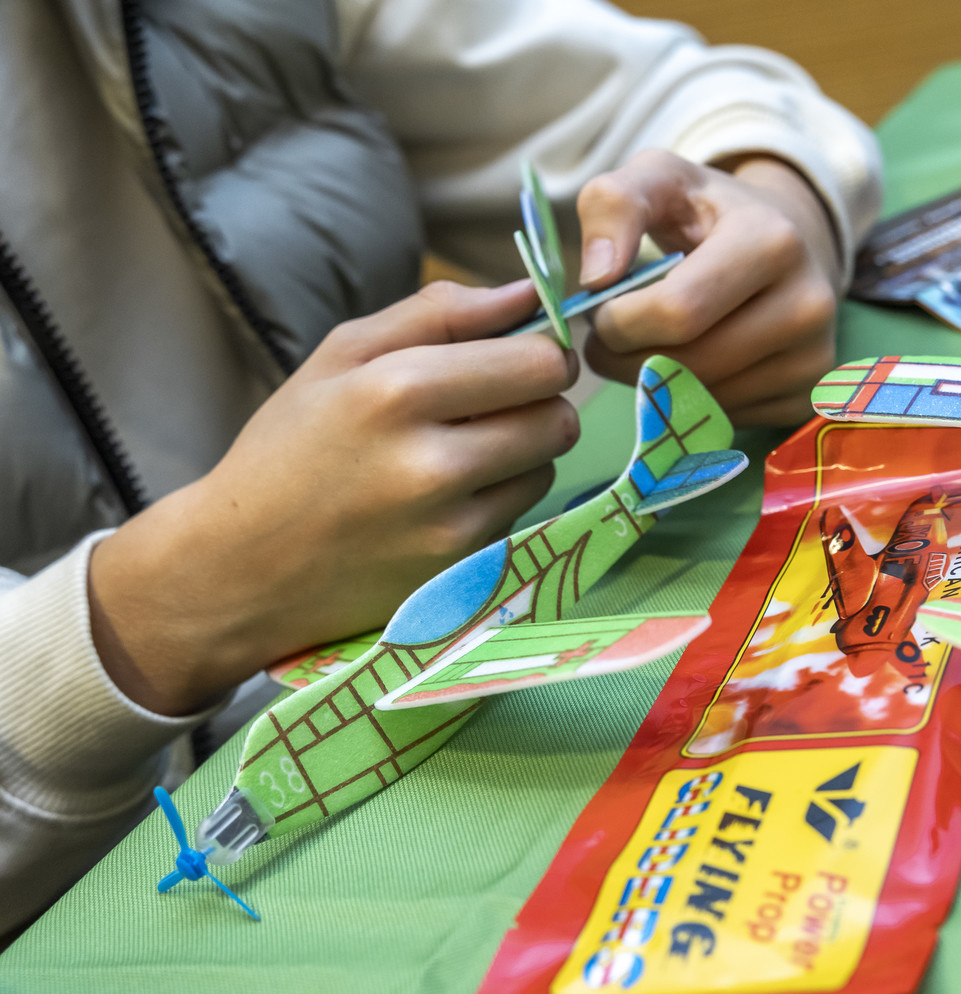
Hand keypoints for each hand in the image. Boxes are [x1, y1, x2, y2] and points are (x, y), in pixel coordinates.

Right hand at [89, 280, 576, 714]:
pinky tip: (446, 498)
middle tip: (492, 405)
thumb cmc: (290, 449)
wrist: (241, 567)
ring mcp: (451, 526)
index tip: (518, 358)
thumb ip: (439, 313)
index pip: (540, 363)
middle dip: (538, 403)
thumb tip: (527, 292)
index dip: (541, 354)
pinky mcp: (460, 571)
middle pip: (558, 417)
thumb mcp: (341, 355)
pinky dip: (498, 498)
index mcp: (398, 390)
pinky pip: (521, 514)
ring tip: (460, 452)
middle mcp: (433, 462)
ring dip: (522, 454)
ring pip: (547, 467)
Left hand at [577, 149, 841, 426]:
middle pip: (688, 363)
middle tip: (605, 341)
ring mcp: (812, 358)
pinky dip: (687, 402)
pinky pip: (723, 420)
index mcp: (773, 242)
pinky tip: (682, 366)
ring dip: (650, 385)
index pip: (677, 312)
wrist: (787, 245)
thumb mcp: (658, 179)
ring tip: (640, 348)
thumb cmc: (709, 213)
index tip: (599, 310)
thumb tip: (596, 278)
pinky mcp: (804, 398)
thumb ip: (613, 204)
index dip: (618, 321)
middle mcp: (808, 305)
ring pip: (702, 400)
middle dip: (625, 359)